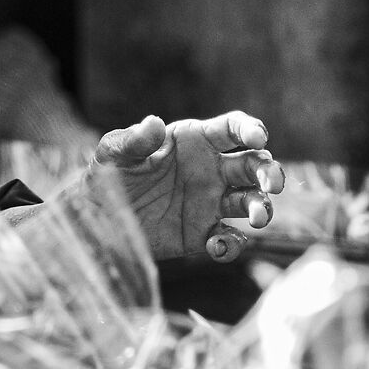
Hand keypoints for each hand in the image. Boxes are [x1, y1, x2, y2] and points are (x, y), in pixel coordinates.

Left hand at [92, 111, 283, 263]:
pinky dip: (231, 245)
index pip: (233, 129)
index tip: (258, 137)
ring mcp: (211, 203)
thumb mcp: (113, 153)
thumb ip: (133, 140)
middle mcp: (211, 170)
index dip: (251, 129)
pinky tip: (216, 245)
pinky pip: (230, 240)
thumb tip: (154, 123)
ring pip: (252, 202)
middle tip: (272, 184)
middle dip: (269, 172)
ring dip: (262, 208)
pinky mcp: (203, 234)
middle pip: (254, 166)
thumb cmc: (108, 174)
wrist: (96, 218)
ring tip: (257, 218)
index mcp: (195, 140)